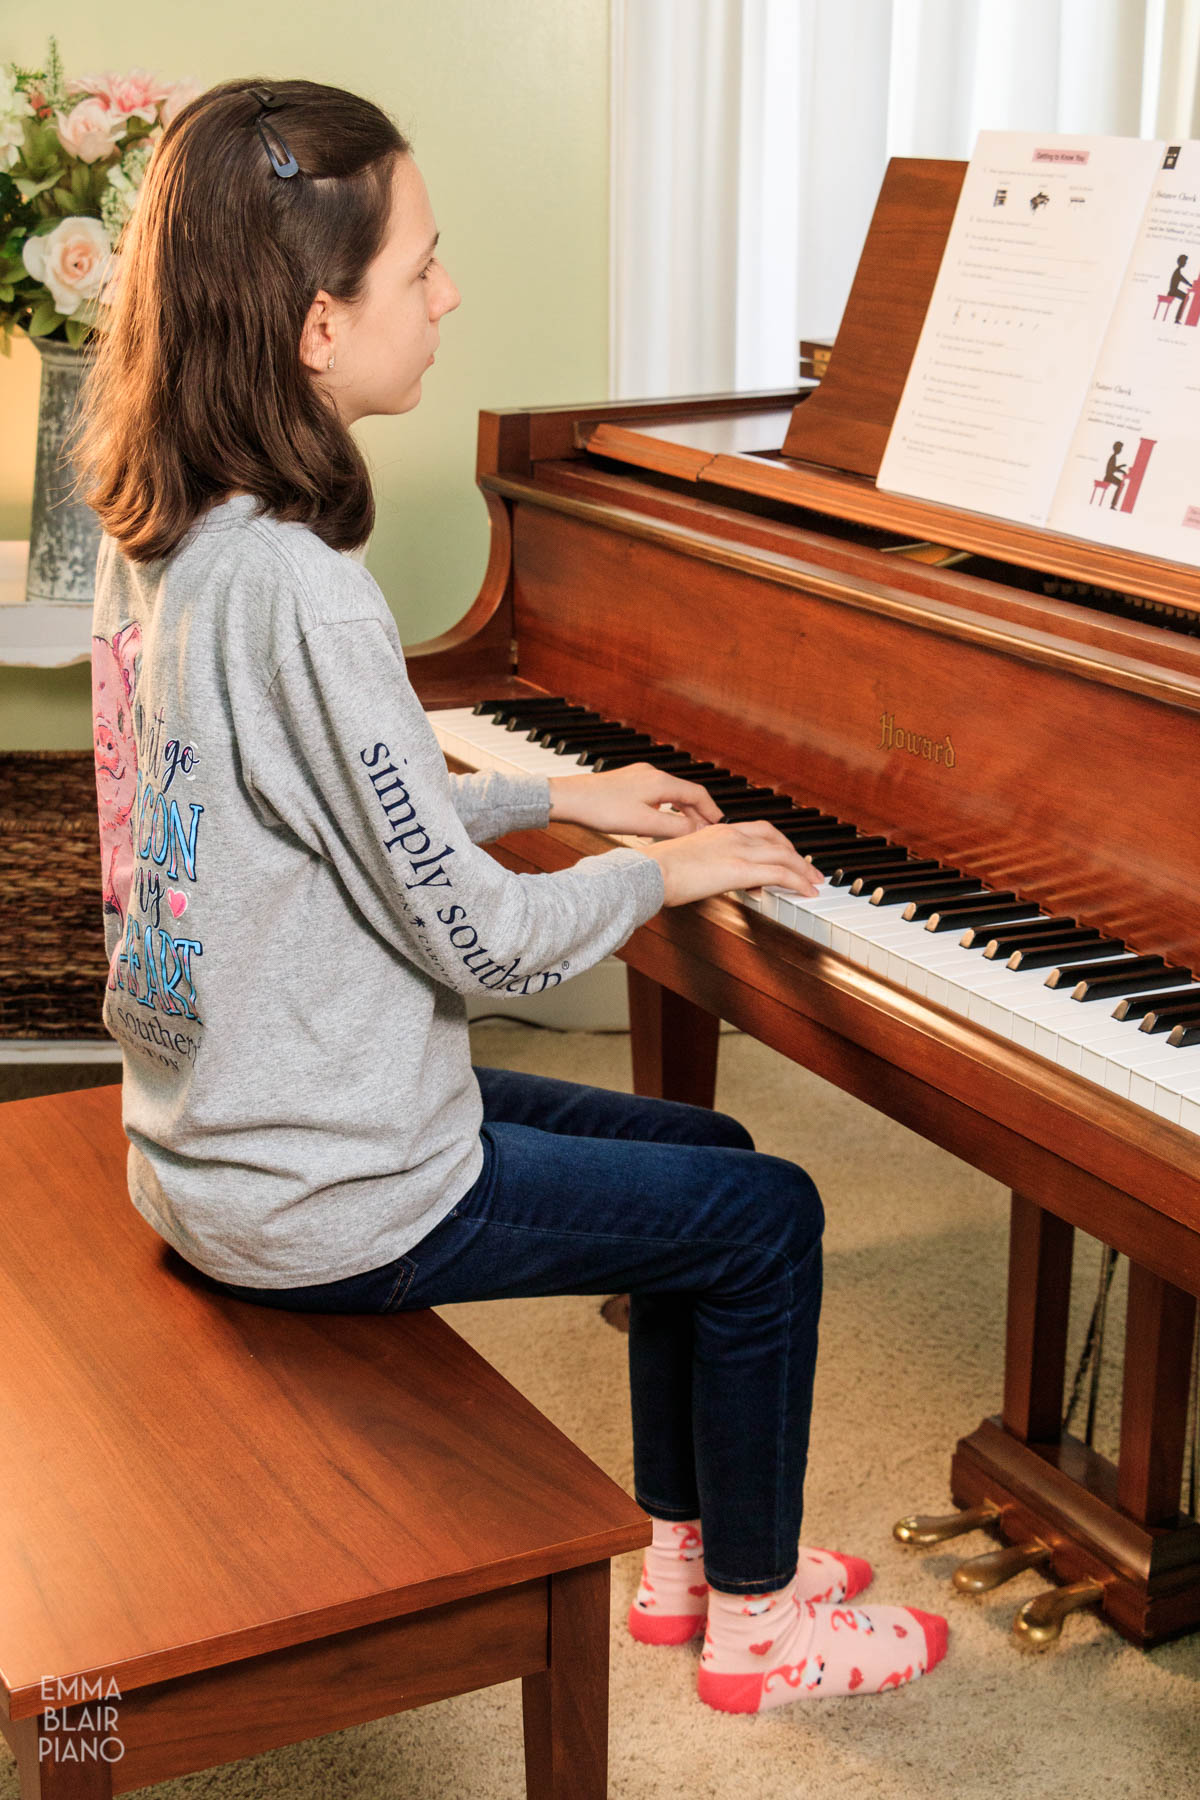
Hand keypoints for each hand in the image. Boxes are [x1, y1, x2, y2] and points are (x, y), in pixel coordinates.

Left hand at [547, 763, 723, 836]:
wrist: (569, 799)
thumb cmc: (601, 809)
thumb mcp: (643, 824)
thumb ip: (673, 828)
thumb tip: (697, 831)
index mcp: (660, 782)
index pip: (698, 794)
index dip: (712, 811)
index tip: (720, 825)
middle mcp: (652, 774)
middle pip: (685, 793)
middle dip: (697, 813)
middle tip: (705, 832)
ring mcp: (639, 776)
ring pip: (670, 794)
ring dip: (681, 811)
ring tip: (685, 830)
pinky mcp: (627, 783)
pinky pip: (655, 794)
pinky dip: (665, 808)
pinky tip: (658, 822)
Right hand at [641, 819, 825, 907]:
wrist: (648, 871)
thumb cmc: (656, 870)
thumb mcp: (684, 860)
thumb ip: (704, 866)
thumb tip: (708, 880)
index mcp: (718, 830)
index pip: (759, 830)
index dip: (779, 843)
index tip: (788, 855)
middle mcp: (732, 835)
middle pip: (777, 840)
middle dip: (797, 855)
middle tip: (810, 870)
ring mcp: (738, 850)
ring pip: (784, 855)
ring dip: (804, 870)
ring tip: (815, 883)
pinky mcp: (740, 868)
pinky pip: (780, 873)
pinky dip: (798, 882)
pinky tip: (807, 892)